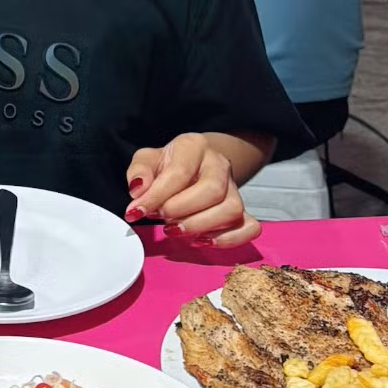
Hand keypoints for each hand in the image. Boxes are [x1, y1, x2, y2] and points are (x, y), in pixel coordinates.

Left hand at [124, 133, 260, 247]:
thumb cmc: (168, 166)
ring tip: (177, 230)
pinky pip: (249, 227)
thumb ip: (139, 172)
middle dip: (183, 210)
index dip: (157, 195)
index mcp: (194, 146)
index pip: (180, 172)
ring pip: (232, 209)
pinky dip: (229, 239)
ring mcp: (234, 188)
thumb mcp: (147, 160)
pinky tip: (202, 240)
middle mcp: (219, 164)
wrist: (192, 168)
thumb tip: (138, 190)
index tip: (137, 211)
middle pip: (213, 190)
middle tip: (162, 219)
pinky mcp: (243, 211)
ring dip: (202, 226)